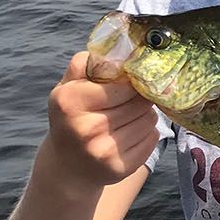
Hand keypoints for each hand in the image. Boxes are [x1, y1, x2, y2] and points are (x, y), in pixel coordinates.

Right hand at [46, 52, 160, 195]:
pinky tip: (130, 135)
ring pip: (149, 120)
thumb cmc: (71, 118)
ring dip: (145, 116)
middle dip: (140, 99)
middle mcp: (85, 127)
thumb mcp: (68, 88)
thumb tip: (118, 51)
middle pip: (139, 103)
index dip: (132, 82)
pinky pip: (152, 139)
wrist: (66, 167)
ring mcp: (103, 150)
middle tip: (130, 101)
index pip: (123, 84)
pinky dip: (147, 133)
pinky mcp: (120, 167)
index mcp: (70, 101)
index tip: (130, 83)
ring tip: (128, 118)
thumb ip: (86, 65)